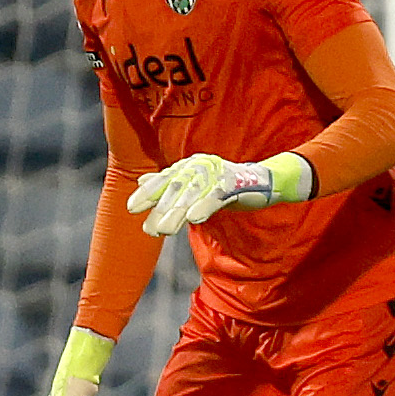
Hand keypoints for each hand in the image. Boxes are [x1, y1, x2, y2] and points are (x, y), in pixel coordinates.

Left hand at [127, 152, 308, 237]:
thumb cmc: (225, 185)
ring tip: (164, 230)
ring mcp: (217, 173)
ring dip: (177, 213)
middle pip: (176, 188)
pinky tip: (193, 219)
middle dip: (161, 209)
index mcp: (189, 166)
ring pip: (193, 194)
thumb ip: (169, 183)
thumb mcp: (194, 184)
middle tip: (149, 230)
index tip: (132, 208)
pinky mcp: (234, 183)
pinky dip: (204, 206)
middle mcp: (200, 165)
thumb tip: (143, 179)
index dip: (148, 192)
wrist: (262, 182)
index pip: (164, 179)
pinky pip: (216, 196)